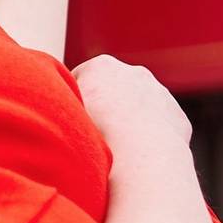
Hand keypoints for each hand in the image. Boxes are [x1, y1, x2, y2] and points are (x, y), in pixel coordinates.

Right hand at [70, 54, 191, 151]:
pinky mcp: (177, 117)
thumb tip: (45, 98)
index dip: (74, 101)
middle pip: (113, 90)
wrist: (141, 156)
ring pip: (139, 108)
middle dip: (106, 106)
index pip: (81, 80)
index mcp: (103, 66)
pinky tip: (138, 156)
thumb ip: (58, 99)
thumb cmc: (95, 133)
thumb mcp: (62, 108)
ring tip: (116, 149)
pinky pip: (159, 126)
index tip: (71, 121)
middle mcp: (134, 73)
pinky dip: (150, 137)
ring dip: (129, 122)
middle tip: (93, 134)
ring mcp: (160, 94)